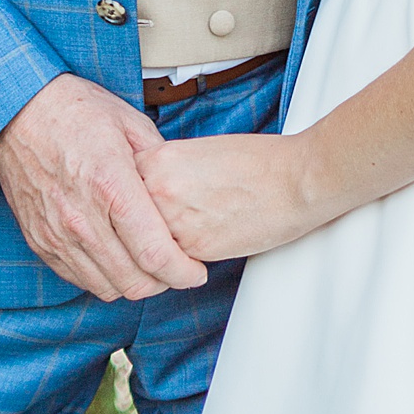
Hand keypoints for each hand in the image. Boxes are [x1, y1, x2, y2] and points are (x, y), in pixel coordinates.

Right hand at [0, 74, 208, 300]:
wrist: (18, 110)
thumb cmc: (74, 110)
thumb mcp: (130, 122)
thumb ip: (160, 163)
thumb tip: (183, 191)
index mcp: (110, 184)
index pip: (155, 253)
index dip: (183, 272)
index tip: (196, 271)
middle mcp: (82, 218)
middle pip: (134, 281)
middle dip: (164, 282)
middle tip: (177, 268)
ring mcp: (57, 235)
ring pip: (107, 288)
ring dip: (134, 283)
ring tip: (148, 264)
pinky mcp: (41, 242)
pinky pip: (79, 279)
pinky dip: (104, 277)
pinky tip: (116, 256)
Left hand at [138, 127, 318, 265]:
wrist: (293, 180)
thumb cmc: (257, 161)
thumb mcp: (200, 151)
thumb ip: (168, 168)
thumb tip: (152, 185)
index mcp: (159, 159)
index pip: (119, 182)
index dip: (126, 193)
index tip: (130, 200)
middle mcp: (158, 191)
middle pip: (124, 216)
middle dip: (133, 223)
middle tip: (147, 225)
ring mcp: (173, 223)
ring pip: (142, 244)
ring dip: (150, 246)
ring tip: (169, 241)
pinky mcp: (194, 251)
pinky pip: (169, 262)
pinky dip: (174, 260)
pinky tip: (191, 248)